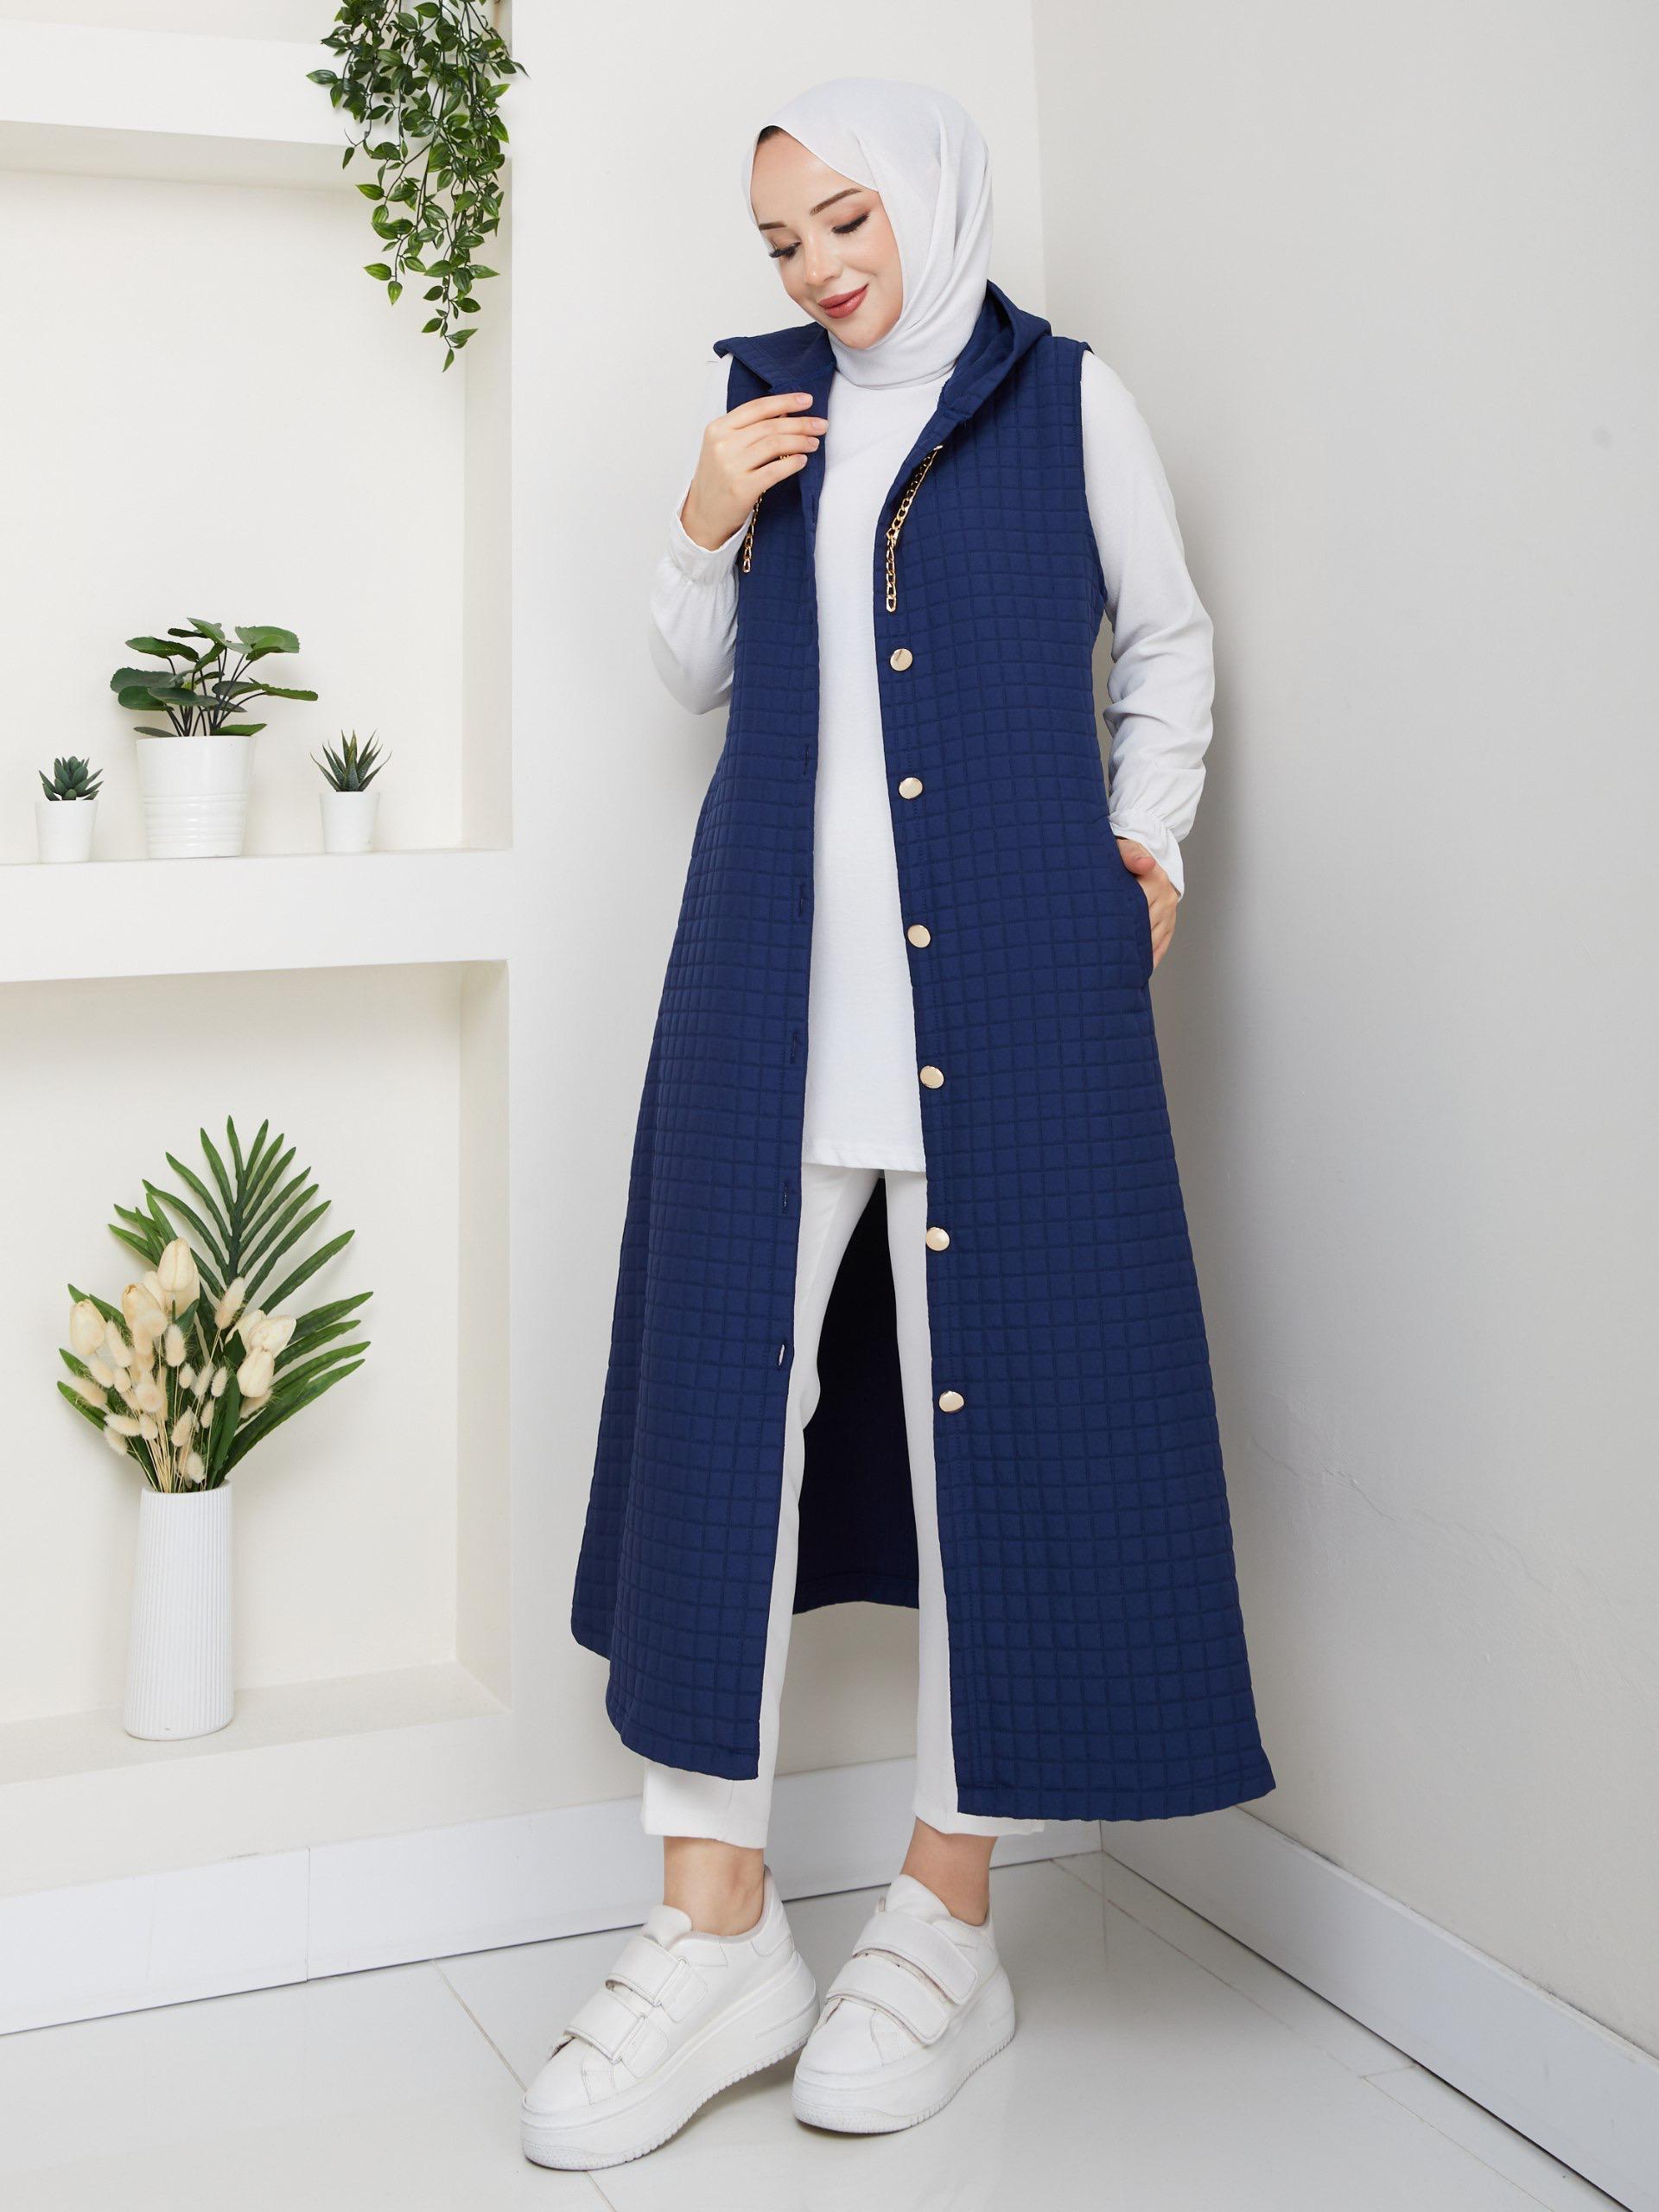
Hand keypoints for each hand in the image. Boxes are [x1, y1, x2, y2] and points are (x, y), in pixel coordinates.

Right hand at [679, 391, 826, 550]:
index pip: (757, 407)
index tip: (808, 400)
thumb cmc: (719, 478)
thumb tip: (786, 411)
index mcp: (718, 428)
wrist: (704, 514)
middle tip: (821, 425)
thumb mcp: (725, 446)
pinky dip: (792, 463)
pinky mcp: (742, 488)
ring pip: (774, 445)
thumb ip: (749, 428)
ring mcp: (731, 466)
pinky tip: (802, 460)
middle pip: (770, 426)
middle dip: (800, 423)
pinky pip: (774, 471)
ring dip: (800, 441)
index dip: (785, 401)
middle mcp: (723, 444)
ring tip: (814, 443)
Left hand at [1116, 839, 1177, 968]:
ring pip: (1153, 940)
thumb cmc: (1126, 854)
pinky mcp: (1170, 923)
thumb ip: (1131, 855)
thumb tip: (1145, 864)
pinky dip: (1150, 958)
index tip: (1103, 940)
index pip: (1136, 907)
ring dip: (1138, 954)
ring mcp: (1169, 912)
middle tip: (1104, 961)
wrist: (1144, 855)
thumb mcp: (1125, 849)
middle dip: (1125, 942)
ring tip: (1118, 971)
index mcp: (1154, 879)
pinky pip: (1162, 945)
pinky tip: (1137, 971)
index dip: (1119, 924)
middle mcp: (1165, 898)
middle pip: (1144, 927)